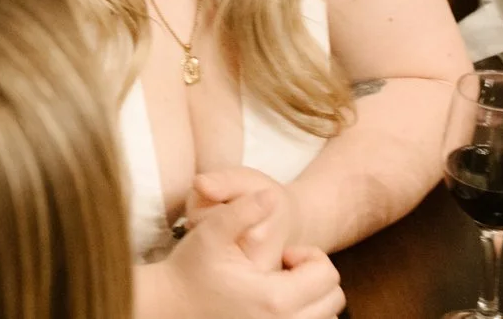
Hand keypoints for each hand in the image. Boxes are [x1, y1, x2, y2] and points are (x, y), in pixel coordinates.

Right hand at [157, 183, 345, 318]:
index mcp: (274, 299)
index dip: (310, 256)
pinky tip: (276, 304)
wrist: (169, 307)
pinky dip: (304, 315)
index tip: (285, 253)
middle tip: (284, 268)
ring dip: (312, 299)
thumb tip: (270, 195)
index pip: (327, 276)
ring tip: (281, 286)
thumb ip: (242, 210)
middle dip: (315, 277)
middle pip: (333, 300)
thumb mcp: (210, 233)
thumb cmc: (189, 270)